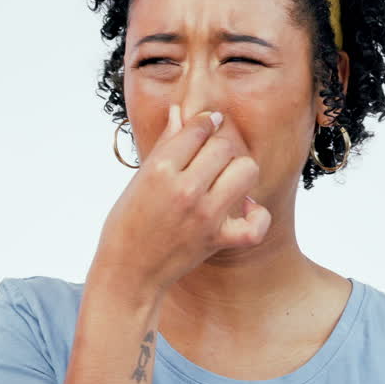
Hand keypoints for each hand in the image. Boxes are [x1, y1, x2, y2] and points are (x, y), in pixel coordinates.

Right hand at [93, 104, 271, 290]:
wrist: (128, 271)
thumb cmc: (128, 223)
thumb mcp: (140, 178)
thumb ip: (165, 144)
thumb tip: (179, 112)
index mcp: (160, 170)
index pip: (197, 129)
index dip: (204, 122)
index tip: (206, 124)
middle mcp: (185, 190)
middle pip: (224, 147)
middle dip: (218, 149)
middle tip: (208, 162)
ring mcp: (205, 216)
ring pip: (246, 170)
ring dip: (238, 172)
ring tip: (225, 181)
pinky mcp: (218, 240)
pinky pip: (256, 223)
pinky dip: (256, 215)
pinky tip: (243, 209)